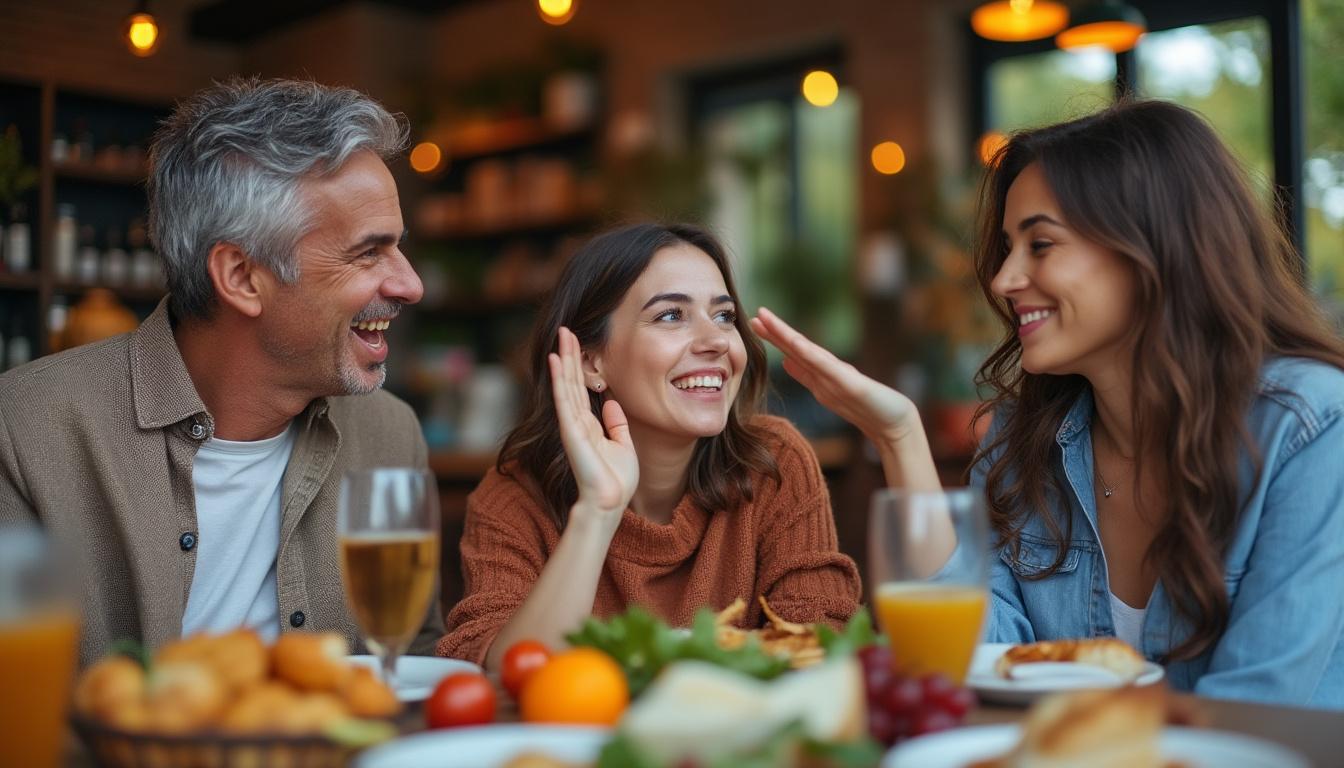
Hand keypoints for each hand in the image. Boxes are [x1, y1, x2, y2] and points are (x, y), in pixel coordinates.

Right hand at [549, 327, 638, 526]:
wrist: (610, 503)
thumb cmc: (617, 481)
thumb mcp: (623, 445)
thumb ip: (617, 424)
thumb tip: (612, 401)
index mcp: (590, 425)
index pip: (581, 389)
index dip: (579, 366)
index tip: (577, 344)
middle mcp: (577, 422)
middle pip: (571, 381)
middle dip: (569, 355)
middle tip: (566, 330)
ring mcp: (572, 426)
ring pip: (565, 385)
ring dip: (563, 359)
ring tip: (561, 336)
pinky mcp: (571, 431)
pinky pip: (564, 400)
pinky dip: (559, 379)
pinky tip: (555, 360)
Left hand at [750, 307, 919, 447]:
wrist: (898, 427)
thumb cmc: (870, 410)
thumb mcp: (832, 393)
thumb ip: (810, 377)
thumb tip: (786, 361)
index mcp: (823, 377)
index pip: (795, 353)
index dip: (776, 338)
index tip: (757, 323)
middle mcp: (829, 373)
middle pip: (799, 348)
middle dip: (776, 331)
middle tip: (756, 313)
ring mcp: (840, 378)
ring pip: (808, 353)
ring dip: (786, 336)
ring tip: (768, 320)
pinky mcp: (852, 385)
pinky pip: (826, 369)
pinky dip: (809, 355)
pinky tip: (794, 345)